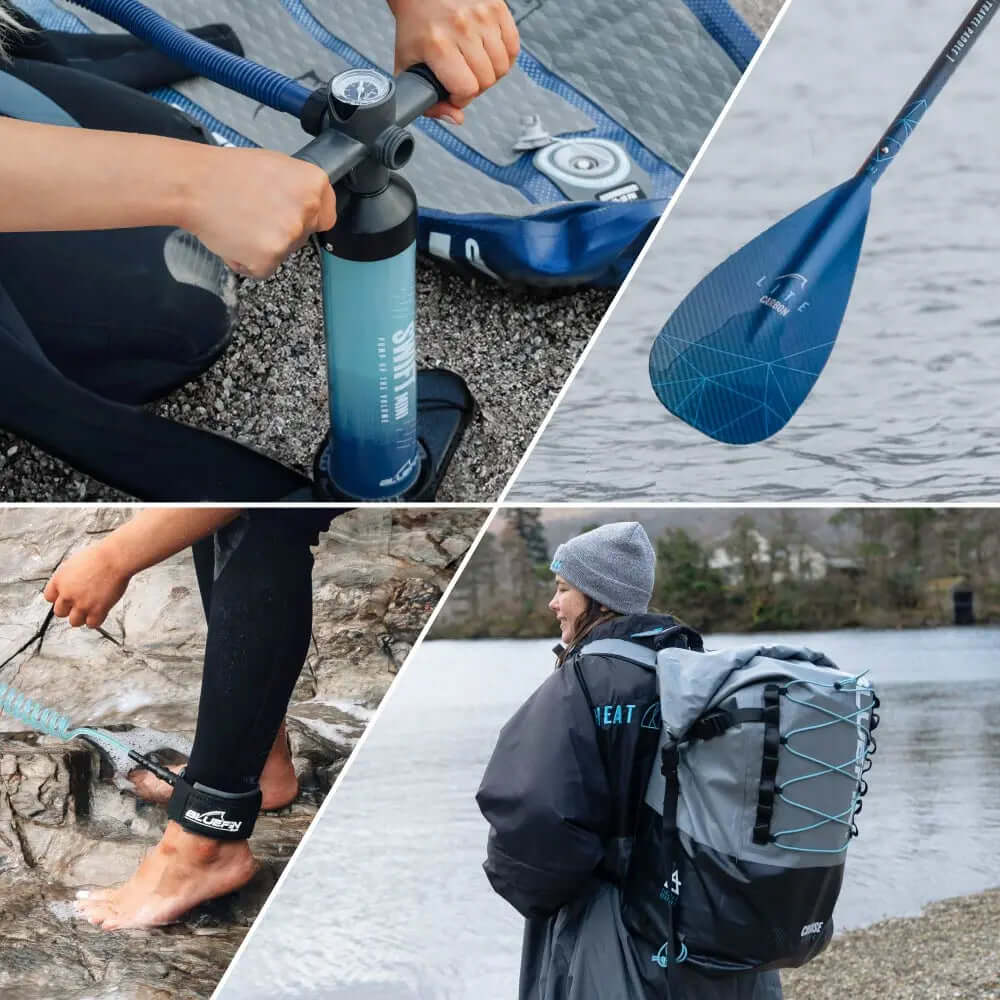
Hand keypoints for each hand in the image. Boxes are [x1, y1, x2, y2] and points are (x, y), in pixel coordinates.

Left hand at [43, 542, 130, 628]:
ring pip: (74, 622)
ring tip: (90, 610)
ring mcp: (82, 604)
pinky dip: (96, 620)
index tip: (66, 598)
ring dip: (82, 617)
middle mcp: (67, 594)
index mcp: (59, 581)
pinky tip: (100, 612)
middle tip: (79, 604)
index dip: (59, 598)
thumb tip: (71, 585)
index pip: (49, 598)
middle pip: (60, 612)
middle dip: (69, 609)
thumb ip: (69, 578)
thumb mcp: (75, 563)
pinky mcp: (97, 610)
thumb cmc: (100, 556)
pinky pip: (92, 624)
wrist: (115, 559)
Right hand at [184, 147, 336, 278]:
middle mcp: (308, 210)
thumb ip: (298, 189)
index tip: (289, 215)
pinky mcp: (270, 258)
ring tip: (240, 223)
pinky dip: (248, 261)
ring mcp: (289, 237)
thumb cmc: (227, 173)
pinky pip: (264, 269)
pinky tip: (234, 239)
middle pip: (303, 236)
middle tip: (255, 214)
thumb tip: (308, 206)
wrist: (193, 185)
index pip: (326, 217)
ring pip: (283, 253)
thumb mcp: (276, 166)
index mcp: (314, 185)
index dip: (306, 219)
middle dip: (283, 232)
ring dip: (264, 247)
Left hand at [389, 0, 519, 123]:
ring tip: (474, 64)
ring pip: (502, 67)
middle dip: (476, 87)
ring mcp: (482, 16)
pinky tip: (487, 52)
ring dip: (490, 73)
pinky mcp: (497, 7)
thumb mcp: (409, 68)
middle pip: (487, 81)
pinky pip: (513, 48)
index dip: (461, 98)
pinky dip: (504, 56)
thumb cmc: (416, 29)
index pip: (466, 89)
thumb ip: (428, 102)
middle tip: (463, 77)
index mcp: (437, 45)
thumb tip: (457, 119)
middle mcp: (461, 28)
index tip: (453, 91)